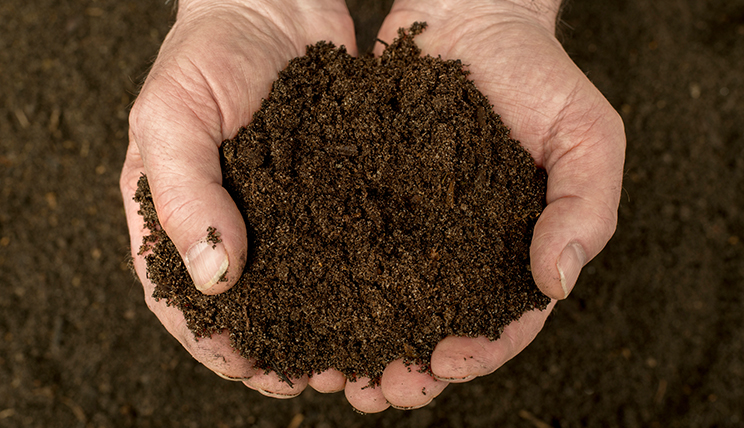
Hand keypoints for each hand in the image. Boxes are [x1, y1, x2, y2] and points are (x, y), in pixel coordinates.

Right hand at [120, 0, 355, 396]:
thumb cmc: (207, 53)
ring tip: (354, 361)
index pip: (183, 299)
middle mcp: (231, 224)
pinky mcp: (326, 194)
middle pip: (249, 308)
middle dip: (277, 352)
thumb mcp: (173, 117)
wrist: (272, 4)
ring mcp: (280, 213)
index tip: (251, 371)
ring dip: (323, 330)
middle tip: (314, 382)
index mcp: (176, 217)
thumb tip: (216, 280)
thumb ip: (184, 195)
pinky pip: (339, 247)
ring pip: (299, 289)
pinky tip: (383, 305)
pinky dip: (356, 283)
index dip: (214, 343)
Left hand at [344, 0, 624, 411]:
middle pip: (437, 328)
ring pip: (387, 304)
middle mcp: (461, 250)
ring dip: (362, 346)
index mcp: (516, 250)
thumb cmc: (538, 75)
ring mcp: (413, 228)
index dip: (477, 352)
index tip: (442, 363)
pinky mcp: (371, 199)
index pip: (504, 322)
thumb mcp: (587, 136)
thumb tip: (556, 282)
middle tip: (375, 391)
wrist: (472, 15)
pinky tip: (306, 309)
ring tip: (333, 374)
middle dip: (408, 369)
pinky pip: (349, 250)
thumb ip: (585, 209)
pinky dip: (330, 288)